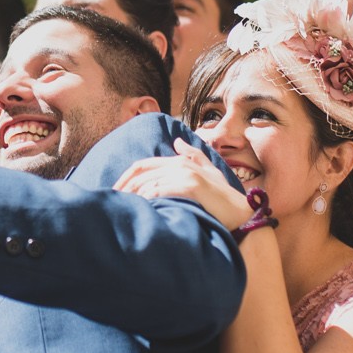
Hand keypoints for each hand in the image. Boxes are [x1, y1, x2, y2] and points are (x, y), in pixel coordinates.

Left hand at [112, 141, 250, 229]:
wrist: (241, 211)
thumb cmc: (222, 196)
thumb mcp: (208, 172)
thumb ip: (193, 155)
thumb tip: (177, 142)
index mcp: (180, 161)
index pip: (143, 165)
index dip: (125, 177)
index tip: (114, 191)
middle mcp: (181, 164)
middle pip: (141, 171)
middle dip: (123, 186)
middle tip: (112, 201)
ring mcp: (186, 174)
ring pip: (148, 181)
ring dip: (132, 194)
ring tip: (122, 207)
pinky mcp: (191, 186)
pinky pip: (161, 190)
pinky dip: (148, 198)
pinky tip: (141, 208)